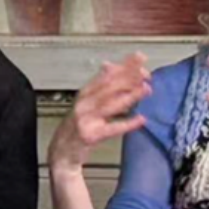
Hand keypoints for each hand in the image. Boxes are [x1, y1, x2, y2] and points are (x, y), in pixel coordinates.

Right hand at [49, 53, 150, 174]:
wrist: (61, 150)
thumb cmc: (77, 126)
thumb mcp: (87, 103)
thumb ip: (101, 86)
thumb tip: (111, 65)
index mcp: (85, 93)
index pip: (106, 74)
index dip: (124, 65)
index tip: (139, 58)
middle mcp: (84, 103)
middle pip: (109, 86)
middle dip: (129, 77)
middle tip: (146, 73)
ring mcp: (86, 119)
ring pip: (111, 104)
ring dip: (130, 95)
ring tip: (146, 89)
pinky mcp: (90, 135)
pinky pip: (112, 128)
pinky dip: (127, 123)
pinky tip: (141, 119)